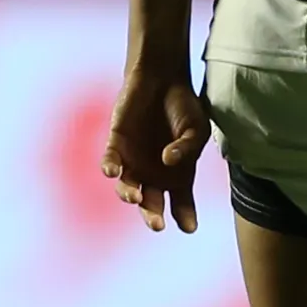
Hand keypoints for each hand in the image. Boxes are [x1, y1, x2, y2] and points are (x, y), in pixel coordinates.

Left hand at [102, 68, 212, 232]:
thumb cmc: (184, 107)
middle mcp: (154, 173)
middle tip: (158, 224)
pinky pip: (110, 161)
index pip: (181, 202)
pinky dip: (109, 167)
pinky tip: (112, 171)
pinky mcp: (116, 144)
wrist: (163, 79)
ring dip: (129, 195)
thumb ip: (187, 147)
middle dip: (153, 215)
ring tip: (136, 198)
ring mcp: (134, 161)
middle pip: (152, 202)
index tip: (188, 227)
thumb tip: (169, 161)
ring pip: (128, 188)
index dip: (185, 216)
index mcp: (178, 175)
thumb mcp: (196, 128)